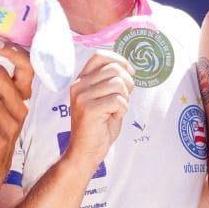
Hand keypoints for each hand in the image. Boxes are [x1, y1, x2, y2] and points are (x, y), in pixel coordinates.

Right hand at [64, 51, 134, 170]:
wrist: (86, 151)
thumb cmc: (99, 126)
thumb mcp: (105, 98)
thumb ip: (112, 82)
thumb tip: (129, 68)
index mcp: (81, 80)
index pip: (100, 56)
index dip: (119, 61)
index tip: (129, 73)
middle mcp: (79, 85)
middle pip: (114, 69)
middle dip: (127, 83)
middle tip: (123, 99)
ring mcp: (82, 96)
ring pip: (118, 84)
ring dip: (125, 99)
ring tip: (116, 110)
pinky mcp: (89, 108)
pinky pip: (118, 100)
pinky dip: (122, 109)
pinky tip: (113, 117)